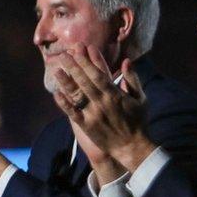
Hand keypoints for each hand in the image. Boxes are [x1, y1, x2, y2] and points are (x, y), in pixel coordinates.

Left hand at [52, 43, 156, 172]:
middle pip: (85, 81)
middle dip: (74, 66)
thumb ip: (132, 79)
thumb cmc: (138, 121)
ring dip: (66, 82)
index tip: (81, 49)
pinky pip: (73, 113)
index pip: (98, 74)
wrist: (132, 147)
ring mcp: (93, 114)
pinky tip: (56, 94)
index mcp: (114, 94)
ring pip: (77, 95)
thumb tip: (127, 61)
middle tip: (63, 53)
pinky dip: (64, 104)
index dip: (89, 61)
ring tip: (56, 69)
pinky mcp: (86, 126)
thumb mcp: (140, 98)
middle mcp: (102, 102)